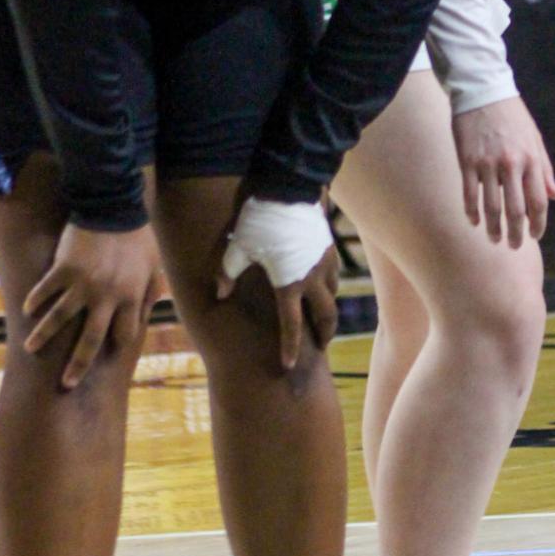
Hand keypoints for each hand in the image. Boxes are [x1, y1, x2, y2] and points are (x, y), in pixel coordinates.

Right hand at [23, 222, 163, 389]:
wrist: (114, 207)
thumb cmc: (138, 236)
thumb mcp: (153, 265)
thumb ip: (151, 290)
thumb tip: (151, 310)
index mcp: (131, 297)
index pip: (123, 334)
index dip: (115, 345)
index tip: (106, 357)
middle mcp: (107, 296)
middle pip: (91, 340)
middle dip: (78, 365)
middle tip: (67, 384)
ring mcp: (83, 284)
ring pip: (60, 319)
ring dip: (44, 337)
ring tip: (30, 349)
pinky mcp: (64, 269)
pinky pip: (46, 290)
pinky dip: (36, 300)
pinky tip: (28, 311)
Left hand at [215, 194, 339, 369]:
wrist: (288, 188)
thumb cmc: (259, 220)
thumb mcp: (237, 248)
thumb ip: (228, 273)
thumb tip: (219, 293)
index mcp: (288, 283)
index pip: (291, 326)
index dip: (289, 349)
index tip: (289, 367)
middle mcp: (312, 278)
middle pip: (326, 316)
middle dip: (324, 334)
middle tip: (320, 346)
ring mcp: (324, 262)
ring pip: (333, 294)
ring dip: (327, 308)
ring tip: (320, 315)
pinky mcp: (330, 247)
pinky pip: (334, 273)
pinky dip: (330, 285)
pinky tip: (322, 283)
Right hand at [452, 96, 554, 248]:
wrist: (483, 91)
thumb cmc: (513, 116)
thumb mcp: (535, 139)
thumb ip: (544, 169)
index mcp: (531, 159)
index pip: (538, 201)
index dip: (538, 224)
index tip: (535, 236)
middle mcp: (511, 164)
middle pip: (516, 210)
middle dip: (516, 233)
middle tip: (515, 246)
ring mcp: (487, 164)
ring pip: (492, 206)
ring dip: (494, 228)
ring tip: (494, 239)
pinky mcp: (467, 161)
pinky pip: (469, 194)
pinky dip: (472, 211)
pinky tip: (474, 222)